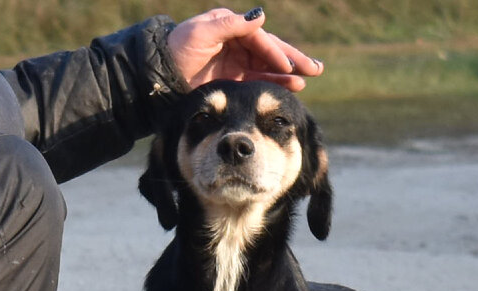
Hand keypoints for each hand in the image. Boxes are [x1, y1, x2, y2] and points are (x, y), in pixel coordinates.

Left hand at [168, 8, 322, 91]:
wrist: (160, 75)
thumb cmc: (178, 49)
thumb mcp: (201, 33)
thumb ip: (231, 25)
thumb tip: (261, 15)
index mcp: (230, 26)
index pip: (260, 38)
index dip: (275, 52)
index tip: (289, 66)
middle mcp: (237, 42)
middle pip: (270, 51)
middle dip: (293, 60)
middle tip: (316, 68)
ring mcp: (237, 61)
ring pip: (268, 67)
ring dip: (288, 74)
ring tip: (306, 80)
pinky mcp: (235, 79)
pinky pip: (259, 80)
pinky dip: (275, 83)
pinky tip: (291, 87)